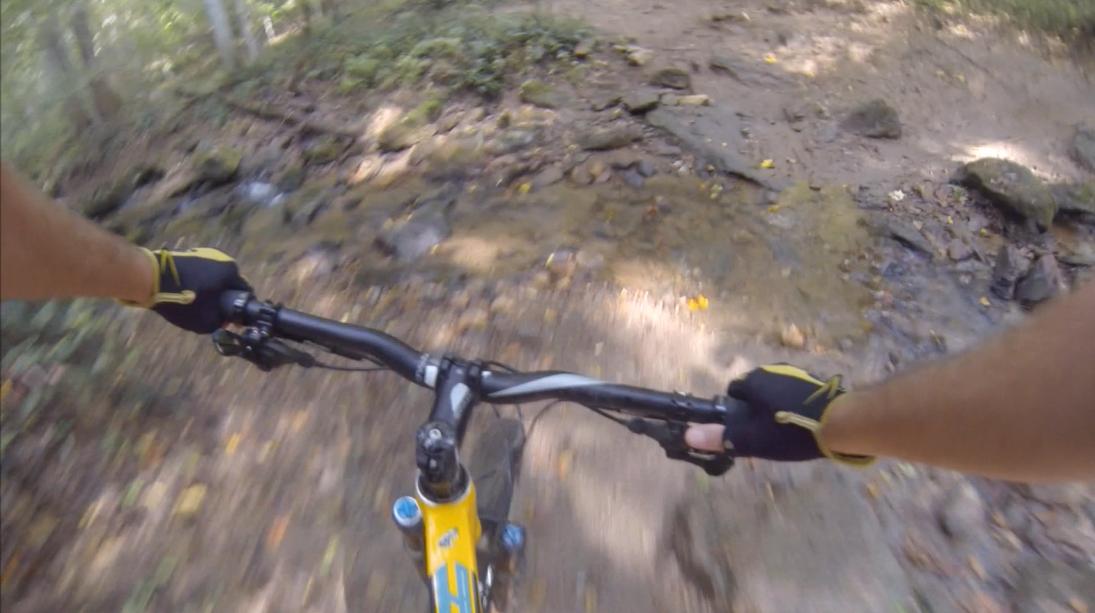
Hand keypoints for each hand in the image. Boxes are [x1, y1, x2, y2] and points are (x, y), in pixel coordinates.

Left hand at [130, 247, 250, 332]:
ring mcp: (202, 254)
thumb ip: (221, 323)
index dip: (239, 308)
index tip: (229, 319)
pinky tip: (183, 294)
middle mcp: (221, 258)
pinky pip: (198, 274)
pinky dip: (195, 284)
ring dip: (208, 290)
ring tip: (195, 305)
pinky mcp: (186, 255)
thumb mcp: (205, 321)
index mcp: (231, 271)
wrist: (148, 278)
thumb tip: (225, 321)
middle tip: (211, 313)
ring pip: (212, 279)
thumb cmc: (183, 300)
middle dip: (222, 298)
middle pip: (228, 284)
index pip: (244, 291)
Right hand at [685, 365, 872, 464]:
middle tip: (766, 435)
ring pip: (775, 392)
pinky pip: (794, 394)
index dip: (735, 412)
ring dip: (776, 408)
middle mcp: (773, 370)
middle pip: (754, 391)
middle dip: (756, 409)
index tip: (745, 430)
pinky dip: (794, 407)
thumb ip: (720, 437)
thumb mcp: (752, 439)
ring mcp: (796, 374)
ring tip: (786, 433)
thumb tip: (687, 436)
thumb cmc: (790, 431)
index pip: (733, 391)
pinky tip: (803, 425)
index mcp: (754, 380)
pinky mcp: (815, 382)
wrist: (841, 424)